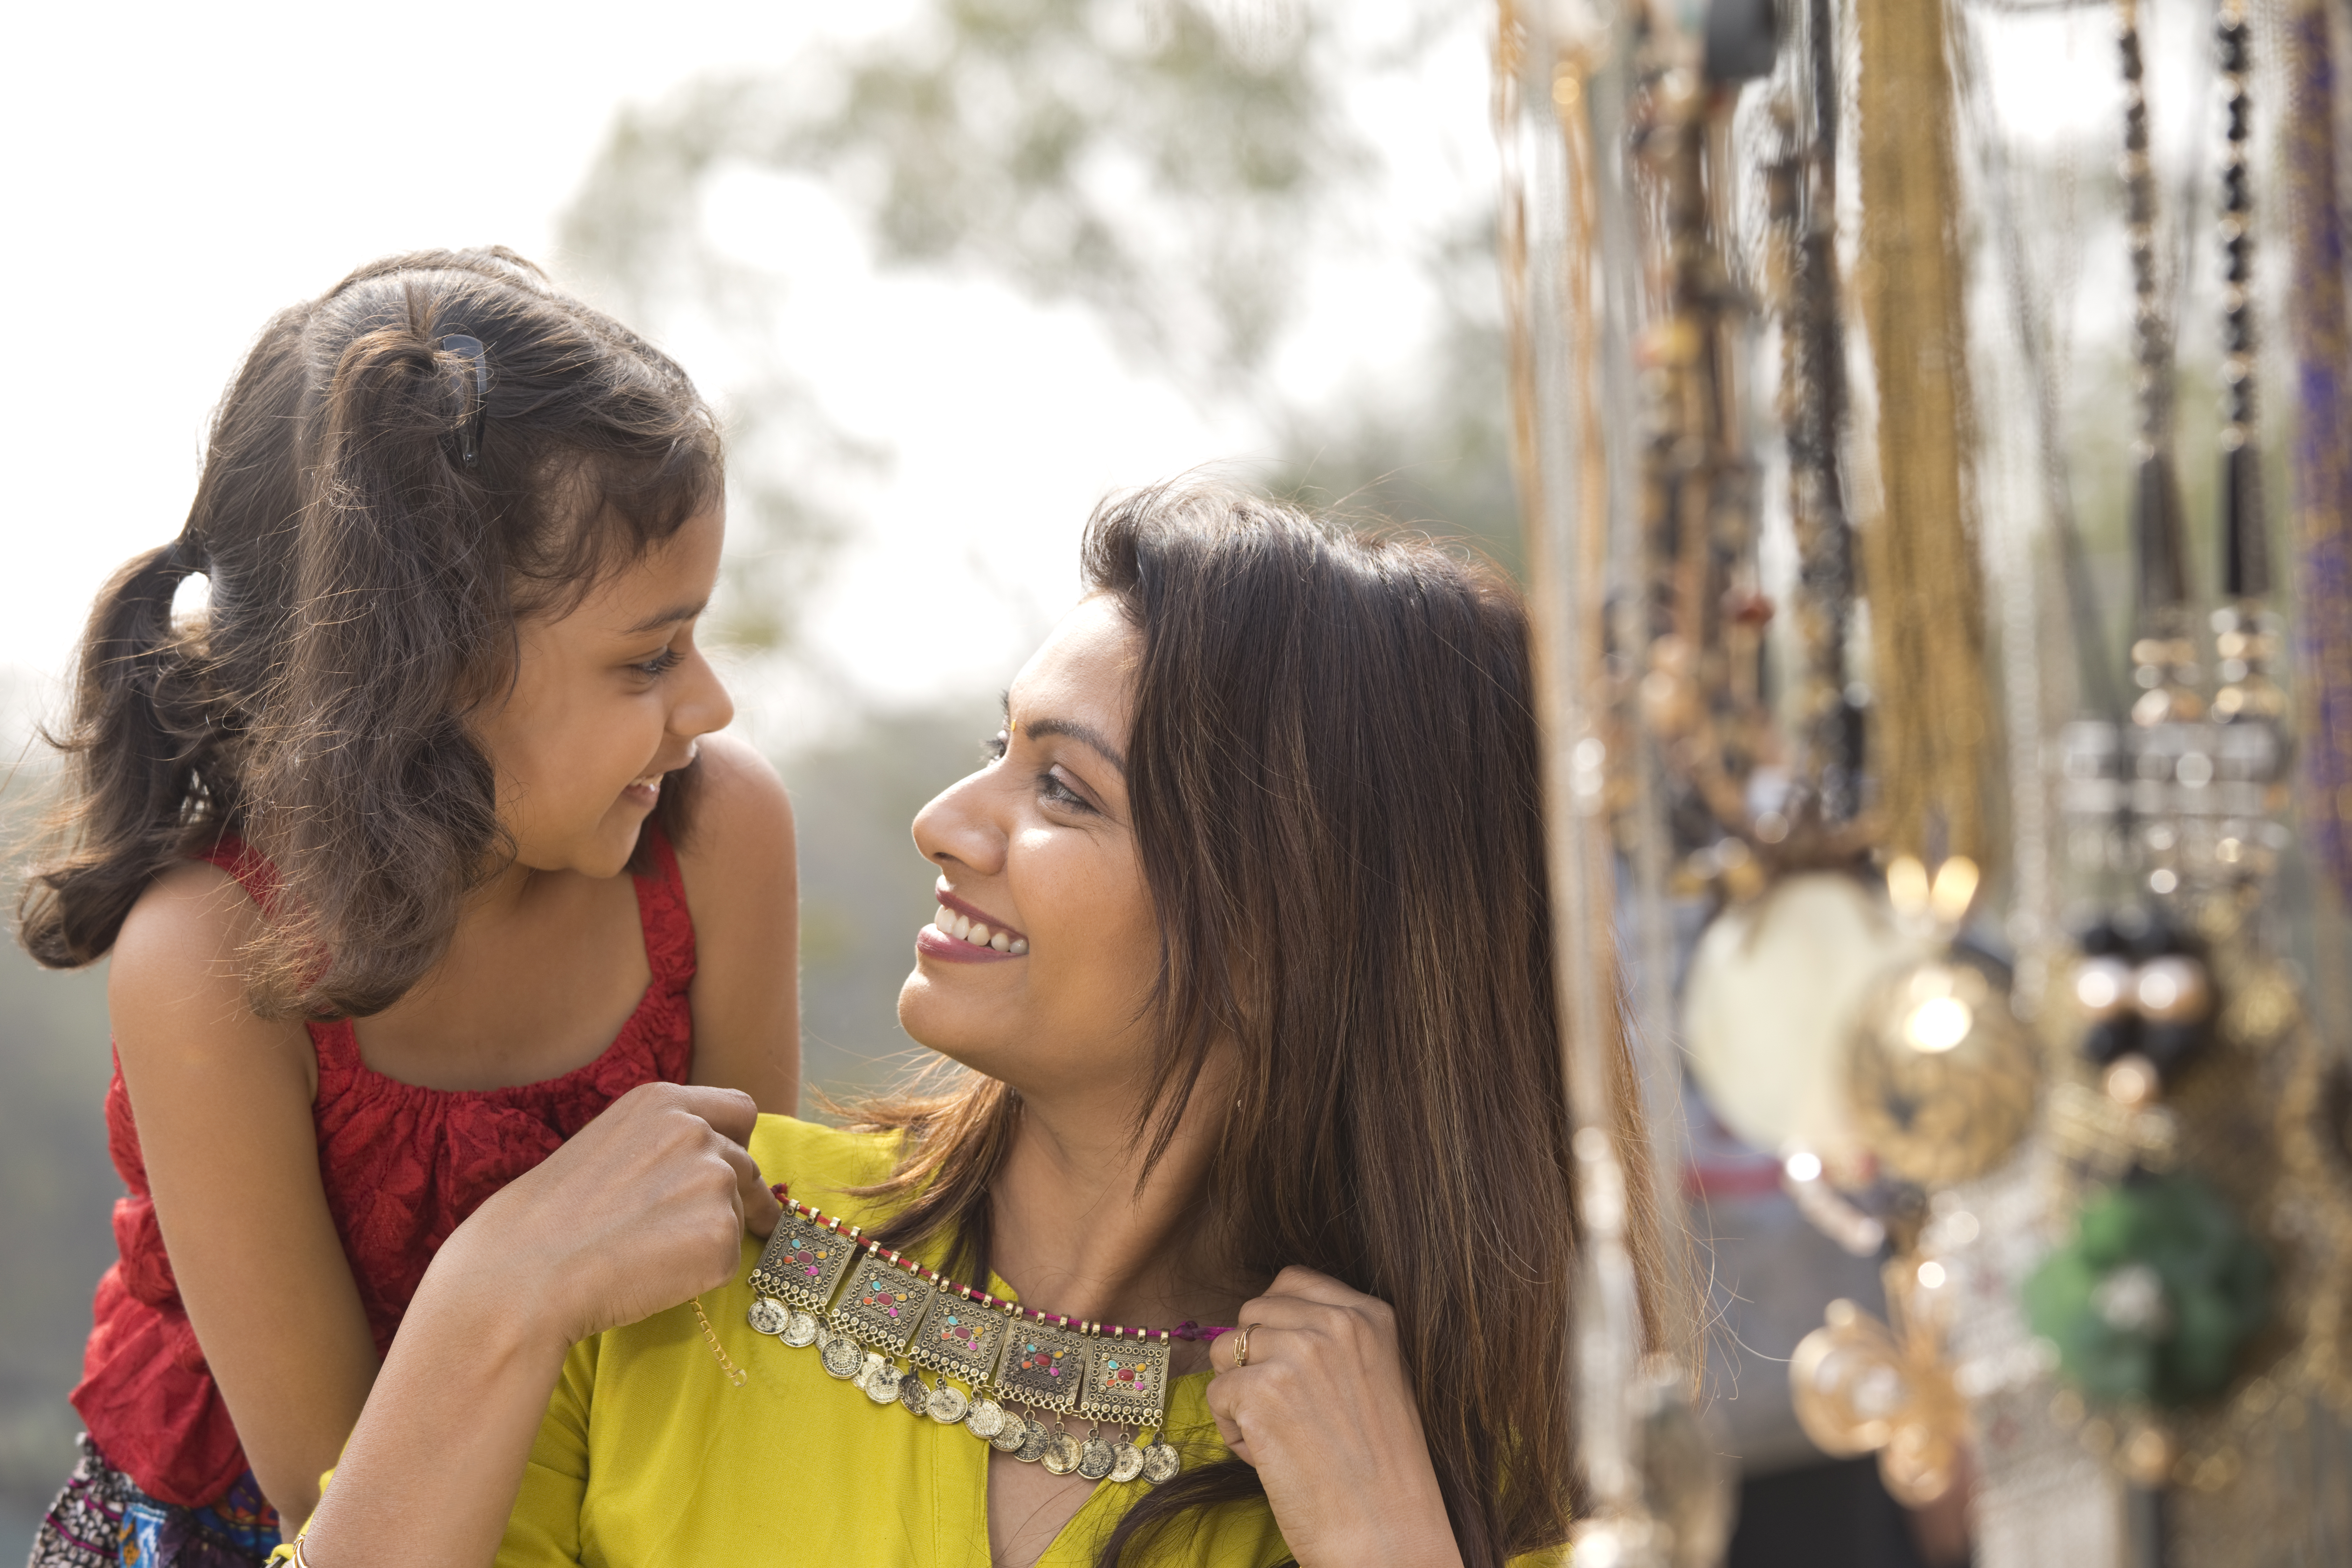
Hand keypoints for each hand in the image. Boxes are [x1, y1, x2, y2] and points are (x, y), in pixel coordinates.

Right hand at [427, 1082, 781, 1352]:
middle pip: (746, 1162)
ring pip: (741, 1209)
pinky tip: (657, 1277)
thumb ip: (656, 1143)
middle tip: (709, 1226)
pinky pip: (732, 1256)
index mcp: (661, 1101)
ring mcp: (714, 1179)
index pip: (738, 1109)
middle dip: (736, 1194)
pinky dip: (706, 1271)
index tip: (732, 1167)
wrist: (521, 1275)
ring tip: (658, 1256)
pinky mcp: (721, 1234)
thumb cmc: (544, 1220)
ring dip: (717, 1231)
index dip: (736, 1142)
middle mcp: (695, 1130)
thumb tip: (699, 1163)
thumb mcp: (603, 1145)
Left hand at [1207, 1266, 1462, 1567]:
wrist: (1388, 1534)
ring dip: (1239, 1393)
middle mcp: (1334, 1323)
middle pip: (1251, 1313)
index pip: (1290, 1282)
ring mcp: (1296, 1354)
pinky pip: (1216, 1395)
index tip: (1287, 1364)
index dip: (1275, 1323)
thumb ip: (1334, 1339)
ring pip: (1226, 1350)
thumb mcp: (1379, 1377)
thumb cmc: (1382, 1470)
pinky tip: (1270, 1458)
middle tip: (1286, 1410)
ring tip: (1278, 1435)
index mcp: (1370, 1314)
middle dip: (1254, 1359)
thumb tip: (1268, 1323)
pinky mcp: (1261, 1392)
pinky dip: (1233, 1431)